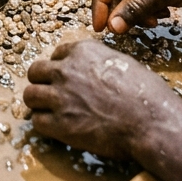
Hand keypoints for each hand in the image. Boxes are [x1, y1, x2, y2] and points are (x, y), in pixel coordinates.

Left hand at [25, 40, 181, 159]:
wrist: (151, 122)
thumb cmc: (145, 94)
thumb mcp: (121, 62)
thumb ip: (98, 62)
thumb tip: (92, 70)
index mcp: (81, 52)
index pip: (57, 54)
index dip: (60, 67)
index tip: (66, 78)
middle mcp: (66, 70)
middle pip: (36, 71)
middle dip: (42, 82)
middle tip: (52, 93)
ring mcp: (60, 97)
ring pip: (30, 96)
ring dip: (39, 103)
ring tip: (49, 111)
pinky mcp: (60, 124)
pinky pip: (37, 121)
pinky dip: (44, 125)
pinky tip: (55, 128)